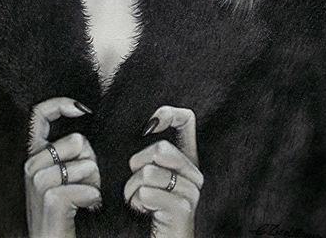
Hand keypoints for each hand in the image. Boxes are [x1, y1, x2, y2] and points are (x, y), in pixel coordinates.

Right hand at [24, 97, 100, 237]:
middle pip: (78, 140)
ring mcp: (38, 182)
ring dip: (94, 183)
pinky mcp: (50, 198)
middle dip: (91, 161)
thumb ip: (68, 148)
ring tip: (82, 200)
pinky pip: (88, 187)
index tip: (82, 109)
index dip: (61, 103)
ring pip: (87, 163)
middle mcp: (31, 165)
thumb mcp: (63, 174)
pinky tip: (83, 209)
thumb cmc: (65, 212)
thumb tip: (82, 113)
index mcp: (34, 155)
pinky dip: (93, 199)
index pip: (39, 114)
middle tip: (84, 184)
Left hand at [124, 106, 203, 237]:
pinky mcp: (183, 209)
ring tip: (139, 201)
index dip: (168, 114)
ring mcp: (191, 191)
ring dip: (132, 188)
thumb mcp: (147, 172)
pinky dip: (136, 202)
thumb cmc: (147, 207)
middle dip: (137, 166)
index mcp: (185, 158)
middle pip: (160, 148)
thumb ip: (150, 150)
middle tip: (138, 184)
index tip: (149, 126)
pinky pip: (147, 192)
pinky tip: (144, 211)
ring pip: (149, 172)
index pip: (187, 120)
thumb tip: (149, 125)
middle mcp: (193, 172)